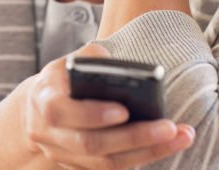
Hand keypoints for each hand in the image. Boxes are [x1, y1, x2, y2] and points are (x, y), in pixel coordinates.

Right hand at [23, 43, 193, 168]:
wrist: (39, 107)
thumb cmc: (61, 79)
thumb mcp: (68, 61)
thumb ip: (90, 59)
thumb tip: (119, 67)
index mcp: (43, 101)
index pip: (62, 112)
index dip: (92, 114)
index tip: (124, 110)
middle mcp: (48, 134)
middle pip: (91, 144)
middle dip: (134, 137)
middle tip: (169, 127)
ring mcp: (62, 155)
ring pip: (105, 162)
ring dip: (147, 152)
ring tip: (180, 137)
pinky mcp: (77, 167)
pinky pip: (111, 168)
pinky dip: (140, 158)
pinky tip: (165, 146)